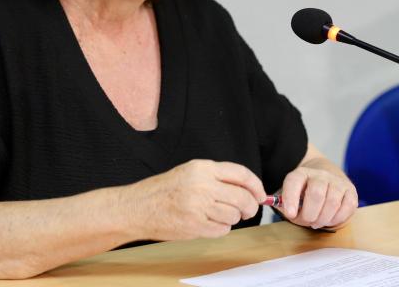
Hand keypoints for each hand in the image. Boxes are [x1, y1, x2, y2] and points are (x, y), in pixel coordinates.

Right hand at [127, 159, 265, 240]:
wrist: (138, 208)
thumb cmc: (164, 190)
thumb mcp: (190, 172)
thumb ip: (217, 177)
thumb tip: (248, 189)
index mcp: (203, 168)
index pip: (241, 174)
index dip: (256, 186)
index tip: (260, 195)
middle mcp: (203, 185)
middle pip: (243, 198)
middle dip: (250, 207)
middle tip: (247, 211)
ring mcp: (199, 207)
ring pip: (234, 216)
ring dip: (232, 218)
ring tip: (217, 215)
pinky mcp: (195, 226)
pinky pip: (222, 230)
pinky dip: (220, 229)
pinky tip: (208, 223)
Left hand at [275, 155, 357, 229]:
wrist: (327, 180)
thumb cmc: (306, 194)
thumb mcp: (292, 196)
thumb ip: (286, 205)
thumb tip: (289, 213)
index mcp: (302, 174)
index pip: (294, 181)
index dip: (291, 198)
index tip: (290, 214)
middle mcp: (320, 175)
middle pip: (316, 194)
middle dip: (310, 214)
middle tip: (307, 221)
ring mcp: (337, 182)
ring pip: (332, 202)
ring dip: (323, 219)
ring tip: (317, 223)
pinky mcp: (351, 190)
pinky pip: (348, 206)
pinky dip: (337, 218)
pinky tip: (330, 220)